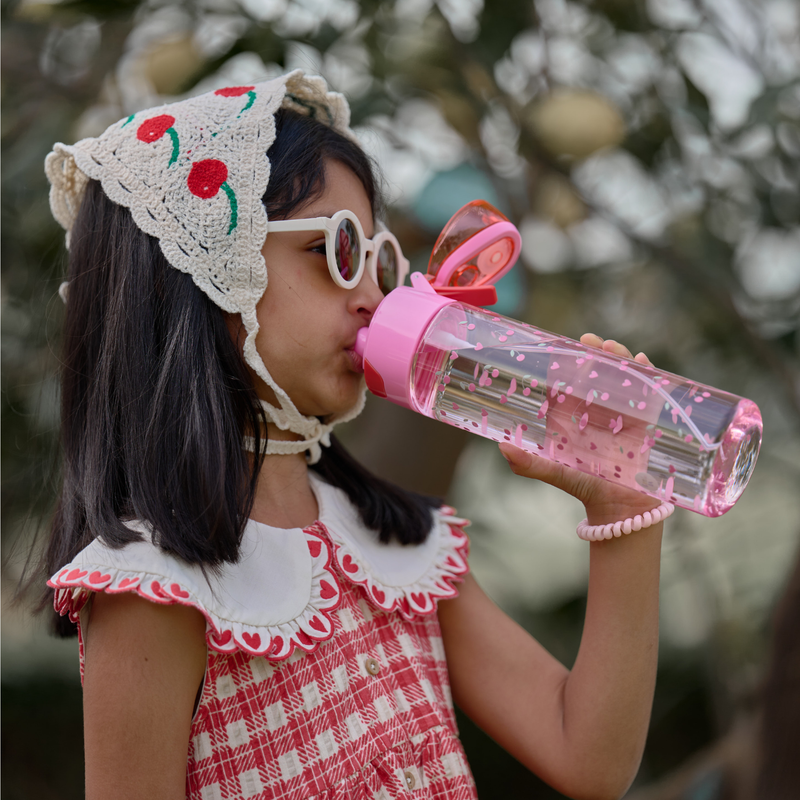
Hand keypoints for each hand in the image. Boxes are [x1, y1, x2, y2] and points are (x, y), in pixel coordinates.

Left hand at [498, 333, 661, 524]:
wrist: (622, 511)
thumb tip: (503, 448)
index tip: (565, 348)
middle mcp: (594, 413)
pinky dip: (647, 376)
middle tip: (590, 341)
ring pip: (620, 379)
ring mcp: (620, 415)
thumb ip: (531, 464)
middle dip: (594, 355)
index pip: (567, 385)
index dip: (566, 365)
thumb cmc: (586, 490)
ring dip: (619, 360)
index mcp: (571, 419)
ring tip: (615, 349)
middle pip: (595, 375)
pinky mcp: (643, 422)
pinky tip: (645, 362)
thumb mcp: (557, 474)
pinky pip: (646, 394)